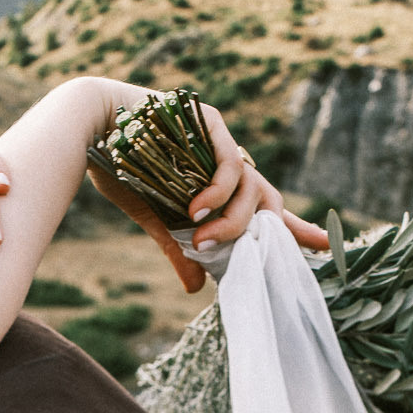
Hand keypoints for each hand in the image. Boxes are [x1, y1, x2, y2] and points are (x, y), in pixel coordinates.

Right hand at [87, 100, 326, 294]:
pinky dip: (218, 193)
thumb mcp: (153, 217)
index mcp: (217, 181)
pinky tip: (198, 210)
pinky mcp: (211, 123)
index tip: (325, 245)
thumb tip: (196, 289)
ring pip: (250, 188)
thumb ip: (178, 248)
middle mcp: (225, 160)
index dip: (295, 226)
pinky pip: (229, 166)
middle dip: (268, 232)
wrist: (87, 128)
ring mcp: (220, 140)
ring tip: (202, 239)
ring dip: (231, 221)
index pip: (264, 207)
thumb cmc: (116, 168)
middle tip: (254, 259)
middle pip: (266, 200)